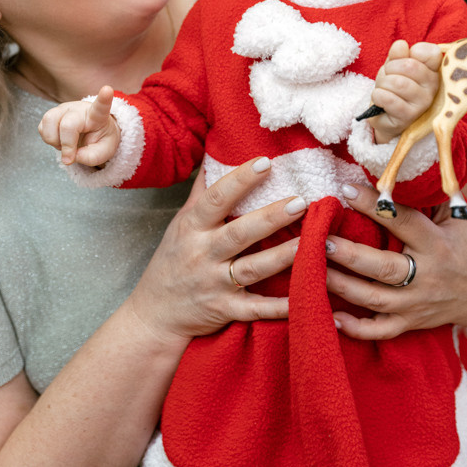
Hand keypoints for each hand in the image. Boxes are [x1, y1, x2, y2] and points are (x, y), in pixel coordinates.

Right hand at [39, 86, 119, 166]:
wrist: (91, 134)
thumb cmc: (99, 140)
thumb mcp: (102, 153)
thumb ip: (89, 157)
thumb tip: (71, 156)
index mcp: (97, 116)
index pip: (101, 106)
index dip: (104, 98)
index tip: (107, 90)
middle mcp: (79, 109)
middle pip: (67, 124)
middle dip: (66, 145)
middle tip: (70, 159)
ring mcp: (63, 108)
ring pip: (49, 122)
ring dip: (54, 141)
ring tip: (66, 145)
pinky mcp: (52, 113)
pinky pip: (42, 127)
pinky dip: (48, 139)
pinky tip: (60, 140)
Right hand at [126, 157, 306, 347]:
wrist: (155, 313)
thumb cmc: (172, 261)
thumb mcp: (181, 223)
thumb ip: (203, 192)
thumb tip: (217, 153)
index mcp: (192, 227)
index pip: (216, 199)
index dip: (240, 180)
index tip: (266, 162)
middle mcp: (202, 254)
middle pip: (239, 233)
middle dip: (270, 217)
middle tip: (301, 202)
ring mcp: (214, 284)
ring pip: (252, 268)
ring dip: (282, 256)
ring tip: (311, 241)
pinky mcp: (225, 310)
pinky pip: (255, 309)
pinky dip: (278, 307)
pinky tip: (302, 297)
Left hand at [324, 181, 466, 337]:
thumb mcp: (457, 216)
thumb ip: (428, 194)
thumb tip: (400, 161)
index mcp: (438, 244)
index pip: (403, 222)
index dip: (375, 206)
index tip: (345, 190)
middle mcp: (428, 276)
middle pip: (384, 268)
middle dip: (350, 256)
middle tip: (319, 241)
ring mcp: (418, 304)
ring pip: (375, 299)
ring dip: (342, 287)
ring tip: (310, 270)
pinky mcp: (412, 323)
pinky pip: (381, 331)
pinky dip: (356, 328)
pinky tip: (332, 316)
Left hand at [370, 40, 441, 144]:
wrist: (385, 116)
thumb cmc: (394, 88)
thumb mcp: (394, 66)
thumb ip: (398, 55)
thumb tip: (401, 45)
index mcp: (433, 71)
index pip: (431, 52)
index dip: (409, 53)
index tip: (402, 61)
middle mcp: (433, 87)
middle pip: (409, 66)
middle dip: (389, 69)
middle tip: (387, 77)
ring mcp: (423, 103)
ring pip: (397, 83)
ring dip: (383, 84)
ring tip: (383, 89)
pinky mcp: (408, 117)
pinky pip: (389, 99)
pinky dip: (378, 95)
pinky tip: (380, 99)